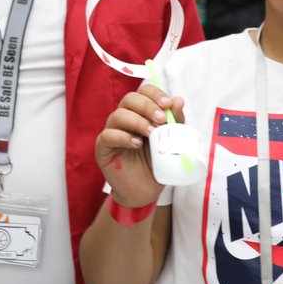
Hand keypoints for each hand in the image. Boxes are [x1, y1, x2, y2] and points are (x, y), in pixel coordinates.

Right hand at [94, 84, 186, 207]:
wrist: (146, 191)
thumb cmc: (157, 164)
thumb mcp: (171, 142)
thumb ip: (175, 123)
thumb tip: (179, 100)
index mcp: (141, 113)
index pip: (144, 92)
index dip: (155, 94)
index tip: (168, 105)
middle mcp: (125, 119)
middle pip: (129, 99)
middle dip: (147, 106)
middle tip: (161, 119)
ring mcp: (112, 132)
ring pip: (118, 115)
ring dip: (137, 121)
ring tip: (151, 134)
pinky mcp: (103, 148)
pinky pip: (108, 136)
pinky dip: (123, 137)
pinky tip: (136, 144)